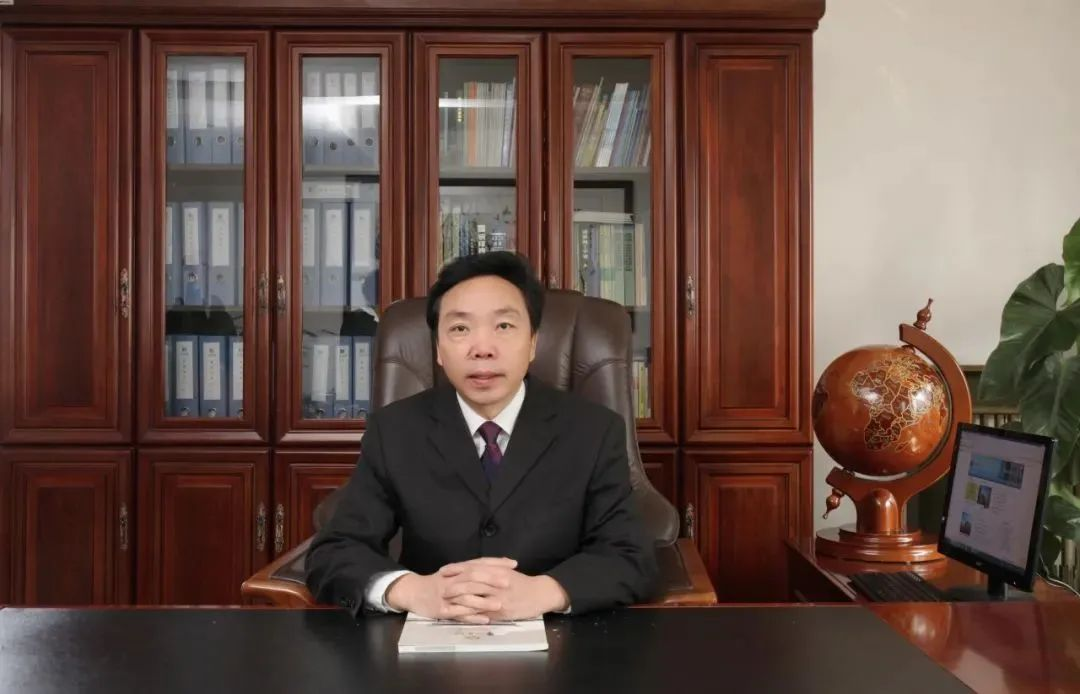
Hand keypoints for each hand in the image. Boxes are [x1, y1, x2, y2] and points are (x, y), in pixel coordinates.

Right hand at [385, 557, 516, 623]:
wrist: (412, 591)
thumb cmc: (438, 583)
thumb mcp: (454, 573)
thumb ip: (473, 571)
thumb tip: (497, 568)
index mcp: (458, 569)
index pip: (479, 563)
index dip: (496, 563)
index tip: (514, 564)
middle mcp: (453, 579)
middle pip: (473, 577)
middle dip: (491, 579)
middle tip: (509, 583)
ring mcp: (447, 595)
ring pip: (466, 596)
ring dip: (483, 601)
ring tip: (500, 604)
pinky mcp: (441, 610)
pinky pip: (458, 613)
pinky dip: (472, 616)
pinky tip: (485, 620)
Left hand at [440, 561, 569, 620]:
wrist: (540, 594)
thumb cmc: (522, 583)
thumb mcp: (506, 571)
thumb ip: (490, 567)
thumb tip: (472, 567)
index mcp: (496, 570)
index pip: (472, 568)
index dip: (456, 569)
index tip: (443, 570)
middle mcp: (496, 583)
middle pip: (471, 582)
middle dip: (454, 585)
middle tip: (441, 588)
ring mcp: (498, 598)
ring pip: (475, 598)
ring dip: (459, 601)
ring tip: (446, 603)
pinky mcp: (500, 612)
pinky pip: (482, 613)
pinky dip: (470, 614)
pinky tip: (459, 616)